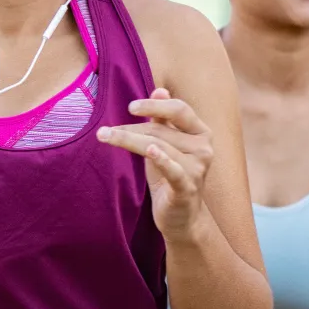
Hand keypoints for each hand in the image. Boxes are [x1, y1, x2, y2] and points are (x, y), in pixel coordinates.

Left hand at [97, 87, 215, 241]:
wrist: (182, 217)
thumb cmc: (170, 175)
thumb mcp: (166, 145)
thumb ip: (163, 120)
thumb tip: (159, 90)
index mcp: (201, 132)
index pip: (179, 110)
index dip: (154, 106)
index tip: (130, 107)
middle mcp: (204, 148)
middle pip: (161, 130)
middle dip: (130, 129)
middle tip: (104, 131)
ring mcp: (198, 168)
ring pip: (158, 146)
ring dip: (128, 140)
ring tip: (105, 136)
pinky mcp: (187, 187)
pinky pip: (173, 170)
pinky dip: (162, 159)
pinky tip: (150, 151)